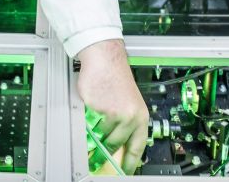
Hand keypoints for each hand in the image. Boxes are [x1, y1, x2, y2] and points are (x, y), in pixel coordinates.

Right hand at [78, 39, 147, 173]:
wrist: (105, 59)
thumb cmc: (114, 78)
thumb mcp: (127, 103)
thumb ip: (124, 124)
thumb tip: (116, 146)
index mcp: (140, 116)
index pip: (137, 148)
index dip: (130, 163)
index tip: (124, 172)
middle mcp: (131, 117)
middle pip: (116, 145)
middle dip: (105, 152)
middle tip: (97, 158)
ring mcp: (116, 114)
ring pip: (101, 135)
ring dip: (95, 133)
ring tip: (93, 124)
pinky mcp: (102, 110)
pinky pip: (91, 125)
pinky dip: (88, 122)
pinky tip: (90, 111)